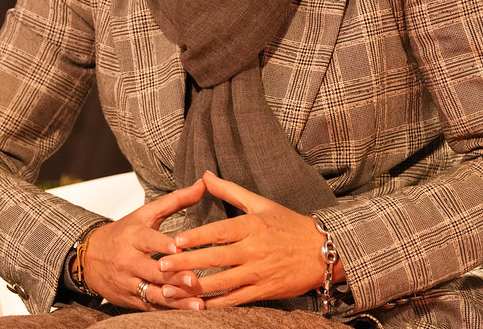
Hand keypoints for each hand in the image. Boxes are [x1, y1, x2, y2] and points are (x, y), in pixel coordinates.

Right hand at [81, 178, 206, 310]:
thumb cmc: (123, 232)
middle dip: (174, 276)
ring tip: (197, 303)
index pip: (149, 240)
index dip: (163, 244)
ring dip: (175, 299)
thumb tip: (203, 183)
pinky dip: (168, 309)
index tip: (178, 249)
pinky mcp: (130, 299)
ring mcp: (129, 282)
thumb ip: (177, 200)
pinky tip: (186, 311)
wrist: (90, 256)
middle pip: (153, 270)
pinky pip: (150, 306)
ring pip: (153, 292)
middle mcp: (129, 260)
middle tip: (194, 280)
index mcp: (134, 236)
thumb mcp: (147, 213)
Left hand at [155, 171, 343, 306]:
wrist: (320, 251)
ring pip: (222, 282)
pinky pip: (235, 300)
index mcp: (252, 226)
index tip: (175, 241)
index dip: (197, 237)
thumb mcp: (260, 202)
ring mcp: (258, 272)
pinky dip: (215, 304)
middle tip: (162, 265)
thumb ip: (230, 191)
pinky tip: (196, 306)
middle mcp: (254, 250)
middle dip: (187, 263)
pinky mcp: (263, 291)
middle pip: (216, 258)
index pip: (220, 232)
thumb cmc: (288, 223)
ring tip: (170, 289)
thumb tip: (204, 175)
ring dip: (195, 288)